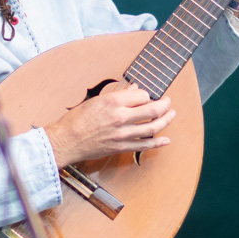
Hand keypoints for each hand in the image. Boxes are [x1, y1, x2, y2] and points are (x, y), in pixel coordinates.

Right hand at [42, 84, 174, 167]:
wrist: (66, 141)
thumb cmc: (77, 120)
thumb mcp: (96, 101)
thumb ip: (119, 96)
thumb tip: (135, 90)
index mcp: (113, 102)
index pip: (142, 95)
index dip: (148, 95)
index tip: (147, 96)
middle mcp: (120, 117)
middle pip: (153, 110)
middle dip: (165, 105)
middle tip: (168, 102)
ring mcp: (122, 134)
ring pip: (152, 127)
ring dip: (166, 121)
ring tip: (171, 115)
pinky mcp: (121, 147)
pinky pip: (144, 145)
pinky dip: (158, 142)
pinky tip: (166, 139)